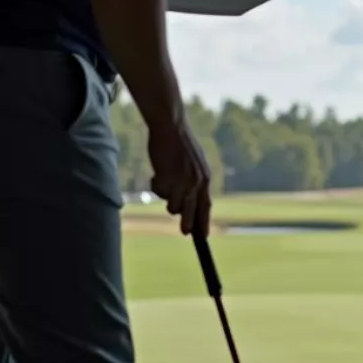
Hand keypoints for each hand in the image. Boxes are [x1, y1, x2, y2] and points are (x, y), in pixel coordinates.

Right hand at [148, 117, 211, 237]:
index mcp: (205, 178)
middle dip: (187, 223)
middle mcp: (196, 181)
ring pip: (172, 204)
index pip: (206, 205)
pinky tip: (157, 171)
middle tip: (185, 233)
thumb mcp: (195, 163)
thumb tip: (192, 201)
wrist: (170, 126)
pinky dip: (155, 184)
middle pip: (191, 211)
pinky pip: (158, 191)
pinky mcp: (167, 177)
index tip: (204, 236)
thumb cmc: (180, 144)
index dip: (205, 221)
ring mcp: (181, 180)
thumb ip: (195, 181)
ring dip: (166, 196)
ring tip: (163, 179)